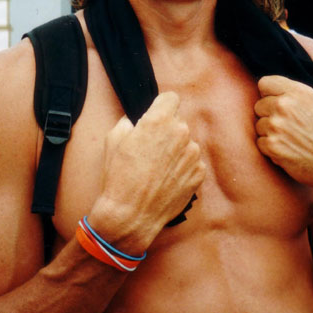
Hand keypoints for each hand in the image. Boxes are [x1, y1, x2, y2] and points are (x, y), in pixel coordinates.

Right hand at [90, 92, 204, 250]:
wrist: (131, 215)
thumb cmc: (119, 177)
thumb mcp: (113, 140)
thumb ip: (129, 123)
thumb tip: (137, 123)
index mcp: (159, 120)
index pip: (171, 98)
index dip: (162, 106)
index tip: (156, 115)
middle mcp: (181, 132)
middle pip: (178, 122)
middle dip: (167, 130)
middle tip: (151, 149)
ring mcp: (193, 153)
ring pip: (185, 142)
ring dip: (175, 150)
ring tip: (157, 168)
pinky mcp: (199, 173)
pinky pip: (191, 162)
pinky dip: (182, 167)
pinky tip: (166, 179)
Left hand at [254, 76, 312, 197]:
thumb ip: (304, 96)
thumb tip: (289, 92)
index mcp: (299, 93)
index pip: (265, 83)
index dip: (269, 93)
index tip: (276, 101)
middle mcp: (284, 106)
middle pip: (259, 105)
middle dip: (269, 114)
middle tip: (287, 126)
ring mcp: (276, 127)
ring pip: (259, 125)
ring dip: (269, 132)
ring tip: (290, 140)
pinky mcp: (272, 147)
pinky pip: (260, 143)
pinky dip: (271, 148)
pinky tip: (288, 151)